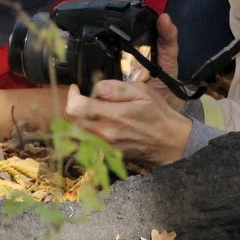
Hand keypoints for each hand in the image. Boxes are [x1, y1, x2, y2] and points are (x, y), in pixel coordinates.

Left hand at [63, 80, 192, 165]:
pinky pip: (87, 140)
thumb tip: (99, 87)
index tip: (78, 88)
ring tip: (93, 109)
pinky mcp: (107, 153)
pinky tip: (100, 122)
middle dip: (74, 106)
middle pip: (71, 120)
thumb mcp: (142, 92)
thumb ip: (118, 89)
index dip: (72, 95)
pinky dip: (87, 130)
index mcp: (113, 115)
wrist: (168, 141)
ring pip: (77, 131)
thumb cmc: (156, 113)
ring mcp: (104, 145)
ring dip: (79, 118)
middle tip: (84, 97)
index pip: (76, 108)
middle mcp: (105, 133)